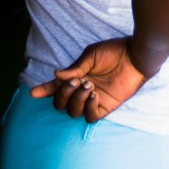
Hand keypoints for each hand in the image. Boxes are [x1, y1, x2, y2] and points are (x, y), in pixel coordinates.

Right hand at [29, 37, 147, 121]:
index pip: (55, 87)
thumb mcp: (90, 56)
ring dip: (76, 100)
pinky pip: (91, 117)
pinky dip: (88, 108)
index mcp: (76, 77)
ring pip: (73, 112)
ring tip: (88, 86)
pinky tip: (95, 95)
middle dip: (62, 94)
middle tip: (75, 81)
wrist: (135, 55)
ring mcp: (94, 100)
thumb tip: (56, 75)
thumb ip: (75, 68)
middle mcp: (82, 90)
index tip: (33, 93)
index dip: (44, 91)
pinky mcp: (107, 107)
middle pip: (61, 103)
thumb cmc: (114, 51)